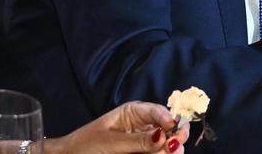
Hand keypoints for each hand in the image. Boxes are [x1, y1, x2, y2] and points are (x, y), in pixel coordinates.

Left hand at [54, 102, 187, 153]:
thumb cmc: (85, 145)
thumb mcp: (111, 142)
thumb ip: (137, 141)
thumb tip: (162, 137)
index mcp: (133, 113)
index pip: (156, 112)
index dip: (167, 118)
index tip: (173, 127)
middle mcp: (142, 126)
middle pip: (166, 128)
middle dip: (174, 135)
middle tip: (177, 145)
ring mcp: (143, 142)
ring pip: (164, 143)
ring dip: (170, 149)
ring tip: (172, 153)